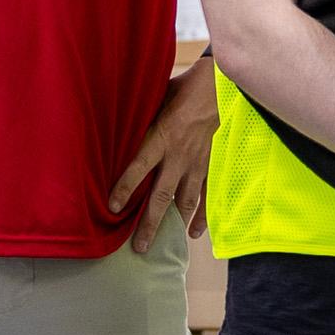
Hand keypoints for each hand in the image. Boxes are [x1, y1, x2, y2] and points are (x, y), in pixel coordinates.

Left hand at [110, 58, 219, 250]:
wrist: (222, 87)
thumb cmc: (184, 89)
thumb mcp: (156, 98)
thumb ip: (140, 118)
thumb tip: (116, 125)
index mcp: (161, 137)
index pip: (138, 167)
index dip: (125, 188)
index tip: (113, 207)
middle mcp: (178, 156)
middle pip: (160, 196)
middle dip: (149, 223)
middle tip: (139, 247)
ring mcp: (197, 164)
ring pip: (183, 201)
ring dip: (171, 224)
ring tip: (158, 243)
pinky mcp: (212, 166)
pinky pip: (207, 196)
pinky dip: (202, 216)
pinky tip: (194, 233)